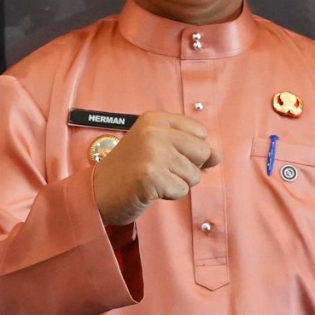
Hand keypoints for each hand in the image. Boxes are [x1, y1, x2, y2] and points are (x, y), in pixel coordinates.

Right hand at [91, 113, 216, 226]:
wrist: (97, 192)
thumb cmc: (129, 170)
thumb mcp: (158, 148)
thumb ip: (188, 148)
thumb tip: (217, 156)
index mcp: (156, 119)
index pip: (200, 132)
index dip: (190, 150)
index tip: (167, 155)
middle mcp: (155, 131)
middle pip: (202, 151)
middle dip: (188, 168)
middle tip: (161, 170)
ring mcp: (153, 153)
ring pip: (194, 174)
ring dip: (176, 183)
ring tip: (153, 179)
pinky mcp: (151, 176)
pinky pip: (182, 190)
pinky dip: (169, 194)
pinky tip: (150, 189)